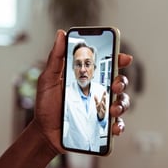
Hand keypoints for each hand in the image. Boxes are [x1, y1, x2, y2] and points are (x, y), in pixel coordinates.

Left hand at [33, 30, 132, 151]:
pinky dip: (118, 125)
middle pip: (119, 82)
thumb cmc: (46, 105)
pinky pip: (116, 125)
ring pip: (121, 103)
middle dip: (121, 82)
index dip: (118, 59)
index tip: (123, 58)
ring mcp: (100, 108)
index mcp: (86, 78)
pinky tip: (113, 126)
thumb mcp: (48, 79)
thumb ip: (56, 58)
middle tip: (114, 85)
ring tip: (112, 110)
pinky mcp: (101, 126)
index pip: (106, 65)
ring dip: (122, 104)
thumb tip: (61, 33)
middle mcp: (96, 91)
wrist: (44, 133)